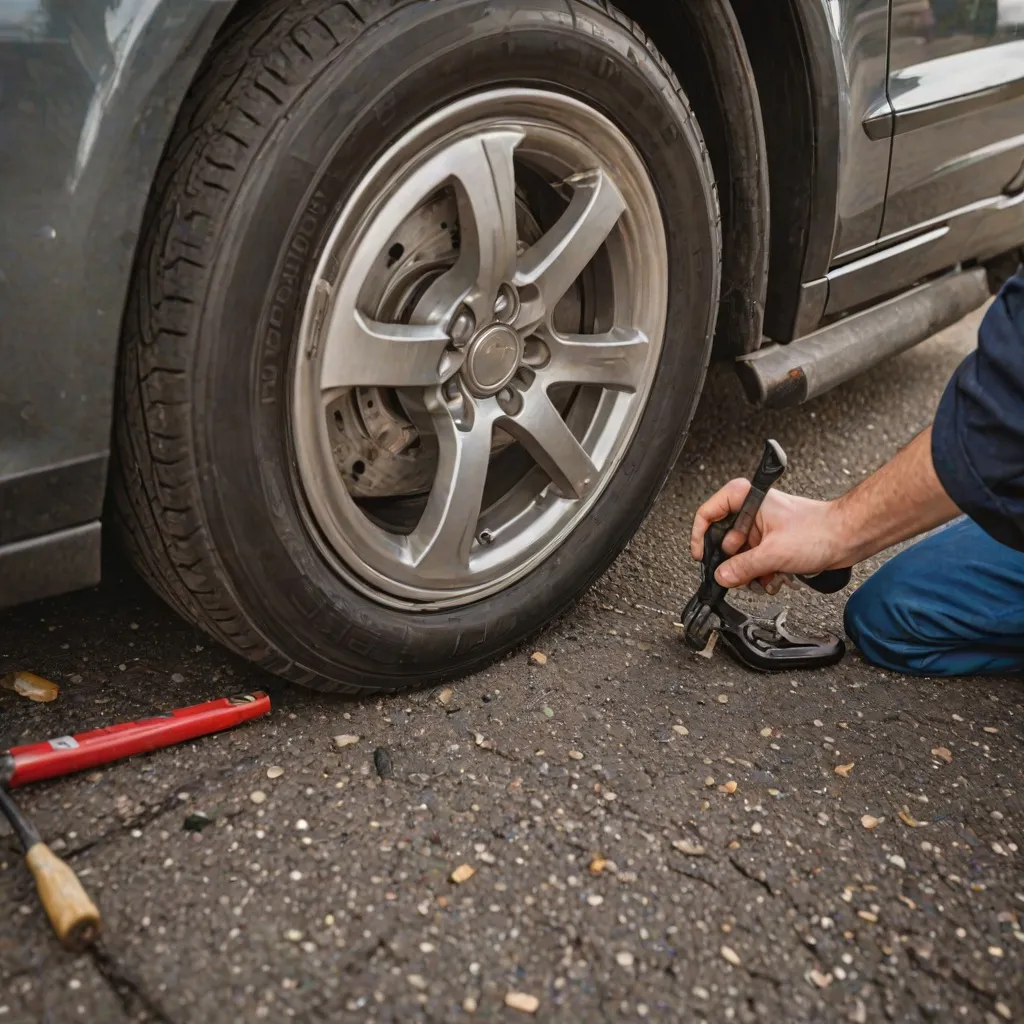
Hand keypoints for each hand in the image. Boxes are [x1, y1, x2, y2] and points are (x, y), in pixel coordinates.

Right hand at [690, 480, 850, 588]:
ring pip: (740, 554)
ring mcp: (762, 528)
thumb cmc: (819, 530)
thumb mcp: (773, 553)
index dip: (700, 535)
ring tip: (762, 579)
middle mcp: (752, 512)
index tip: (701, 556)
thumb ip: (742, 567)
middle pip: (723, 539)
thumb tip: (721, 577)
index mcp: (747, 500)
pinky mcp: (773, 543)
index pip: (708, 513)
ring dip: (748, 571)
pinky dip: (761, 573)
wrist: (848, 537)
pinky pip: (755, 560)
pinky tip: (773, 579)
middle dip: (731, 562)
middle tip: (735, 575)